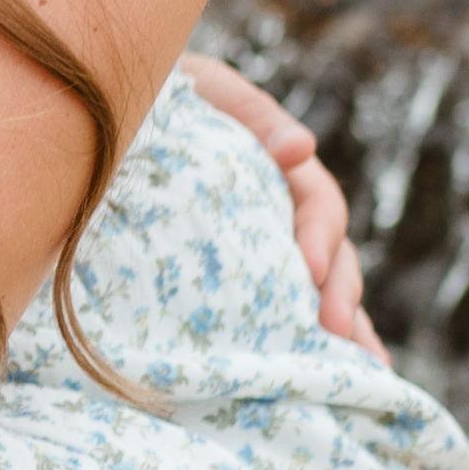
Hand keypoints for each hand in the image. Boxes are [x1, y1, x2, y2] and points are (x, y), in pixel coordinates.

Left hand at [174, 53, 375, 354]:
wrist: (107, 104)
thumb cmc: (161, 93)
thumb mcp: (204, 87)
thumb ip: (252, 114)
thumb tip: (301, 149)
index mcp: (279, 164)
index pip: (316, 202)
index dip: (318, 234)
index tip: (307, 266)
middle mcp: (282, 208)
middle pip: (330, 255)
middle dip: (339, 295)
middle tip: (337, 334)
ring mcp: (265, 244)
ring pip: (319, 289)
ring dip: (344, 330)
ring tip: (361, 375)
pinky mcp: (239, 275)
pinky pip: (282, 310)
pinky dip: (312, 344)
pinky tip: (327, 382)